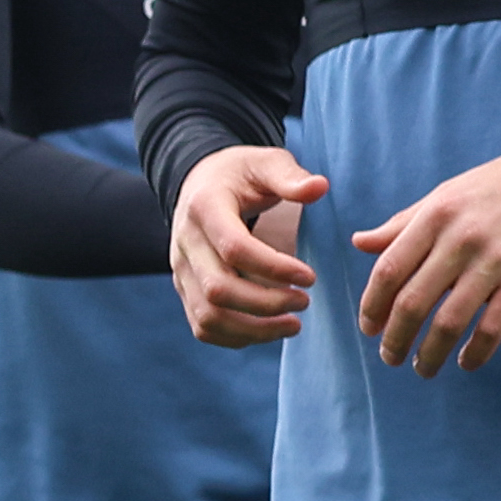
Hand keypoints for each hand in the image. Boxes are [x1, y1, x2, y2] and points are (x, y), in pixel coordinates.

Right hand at [168, 149, 323, 346]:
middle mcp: (185, 243)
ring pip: (208, 316)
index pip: (234, 249)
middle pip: (219, 290)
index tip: (310, 277)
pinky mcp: (185, 289)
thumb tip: (319, 188)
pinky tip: (269, 330)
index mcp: (204, 208)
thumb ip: (290, 176)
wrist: (200, 182)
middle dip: (267, 304)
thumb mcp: (265, 163)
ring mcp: (181, 270)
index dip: (274, 268)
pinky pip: (203, 327)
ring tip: (294, 324)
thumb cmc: (240, 174)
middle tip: (305, 302)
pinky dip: (237, 337)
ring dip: (254, 330)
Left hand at [349, 151, 500, 375]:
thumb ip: (402, 225)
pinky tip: (466, 363)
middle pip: (413, 301)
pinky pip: (494, 326)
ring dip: (430, 353)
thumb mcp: (443, 196)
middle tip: (390, 357)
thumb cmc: (494, 189)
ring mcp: (495, 261)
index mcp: (435, 216)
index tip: (368, 327)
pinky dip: (477, 352)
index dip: (372, 305)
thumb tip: (359, 243)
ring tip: (422, 368)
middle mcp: (460, 239)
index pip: (389, 270)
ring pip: (450, 321)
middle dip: (395, 338)